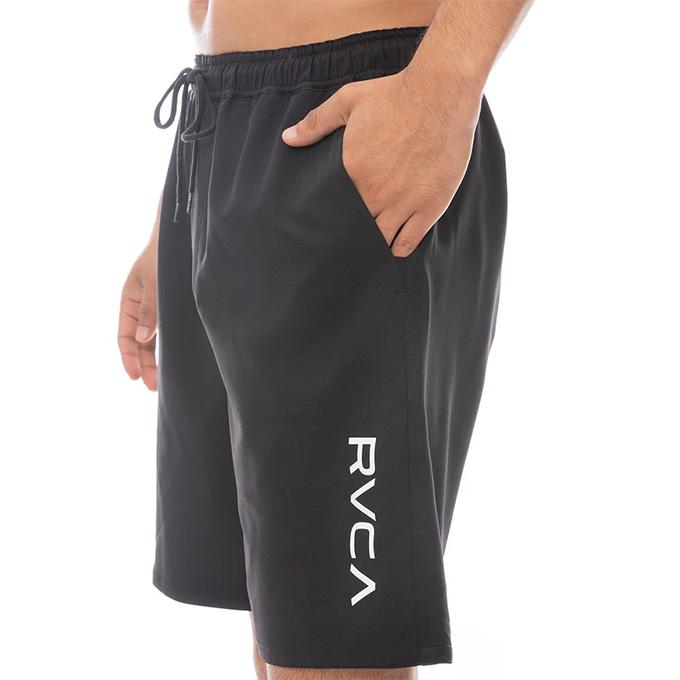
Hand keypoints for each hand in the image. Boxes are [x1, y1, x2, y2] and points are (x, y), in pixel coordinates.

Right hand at [118, 237, 157, 390]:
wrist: (177, 237)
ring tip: (161, 379)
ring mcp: (155, 308)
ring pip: (151, 340)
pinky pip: (164, 331)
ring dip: (154, 359)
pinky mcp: (170, 307)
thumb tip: (144, 339)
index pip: (125, 337)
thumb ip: (150, 310)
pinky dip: (166, 345)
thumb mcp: (154, 282)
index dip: (129, 358)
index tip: (136, 376)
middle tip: (153, 386)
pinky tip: (172, 358)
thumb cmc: (162, 255)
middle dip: (144, 365)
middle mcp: (141, 308)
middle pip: (138, 343)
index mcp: (129, 301)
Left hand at [282, 69, 481, 256]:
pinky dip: (397, 249)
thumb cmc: (395, 96)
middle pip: (354, 229)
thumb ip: (317, 122)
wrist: (441, 94)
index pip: (332, 209)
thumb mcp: (349, 101)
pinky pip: (408, 243)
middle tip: (345, 239)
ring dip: (372, 245)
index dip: (330, 218)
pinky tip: (392, 246)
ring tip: (367, 246)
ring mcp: (403, 204)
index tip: (329, 221)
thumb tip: (288, 138)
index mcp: (352, 172)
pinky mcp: (428, 207)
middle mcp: (375, 194)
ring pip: (379, 241)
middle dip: (349, 234)